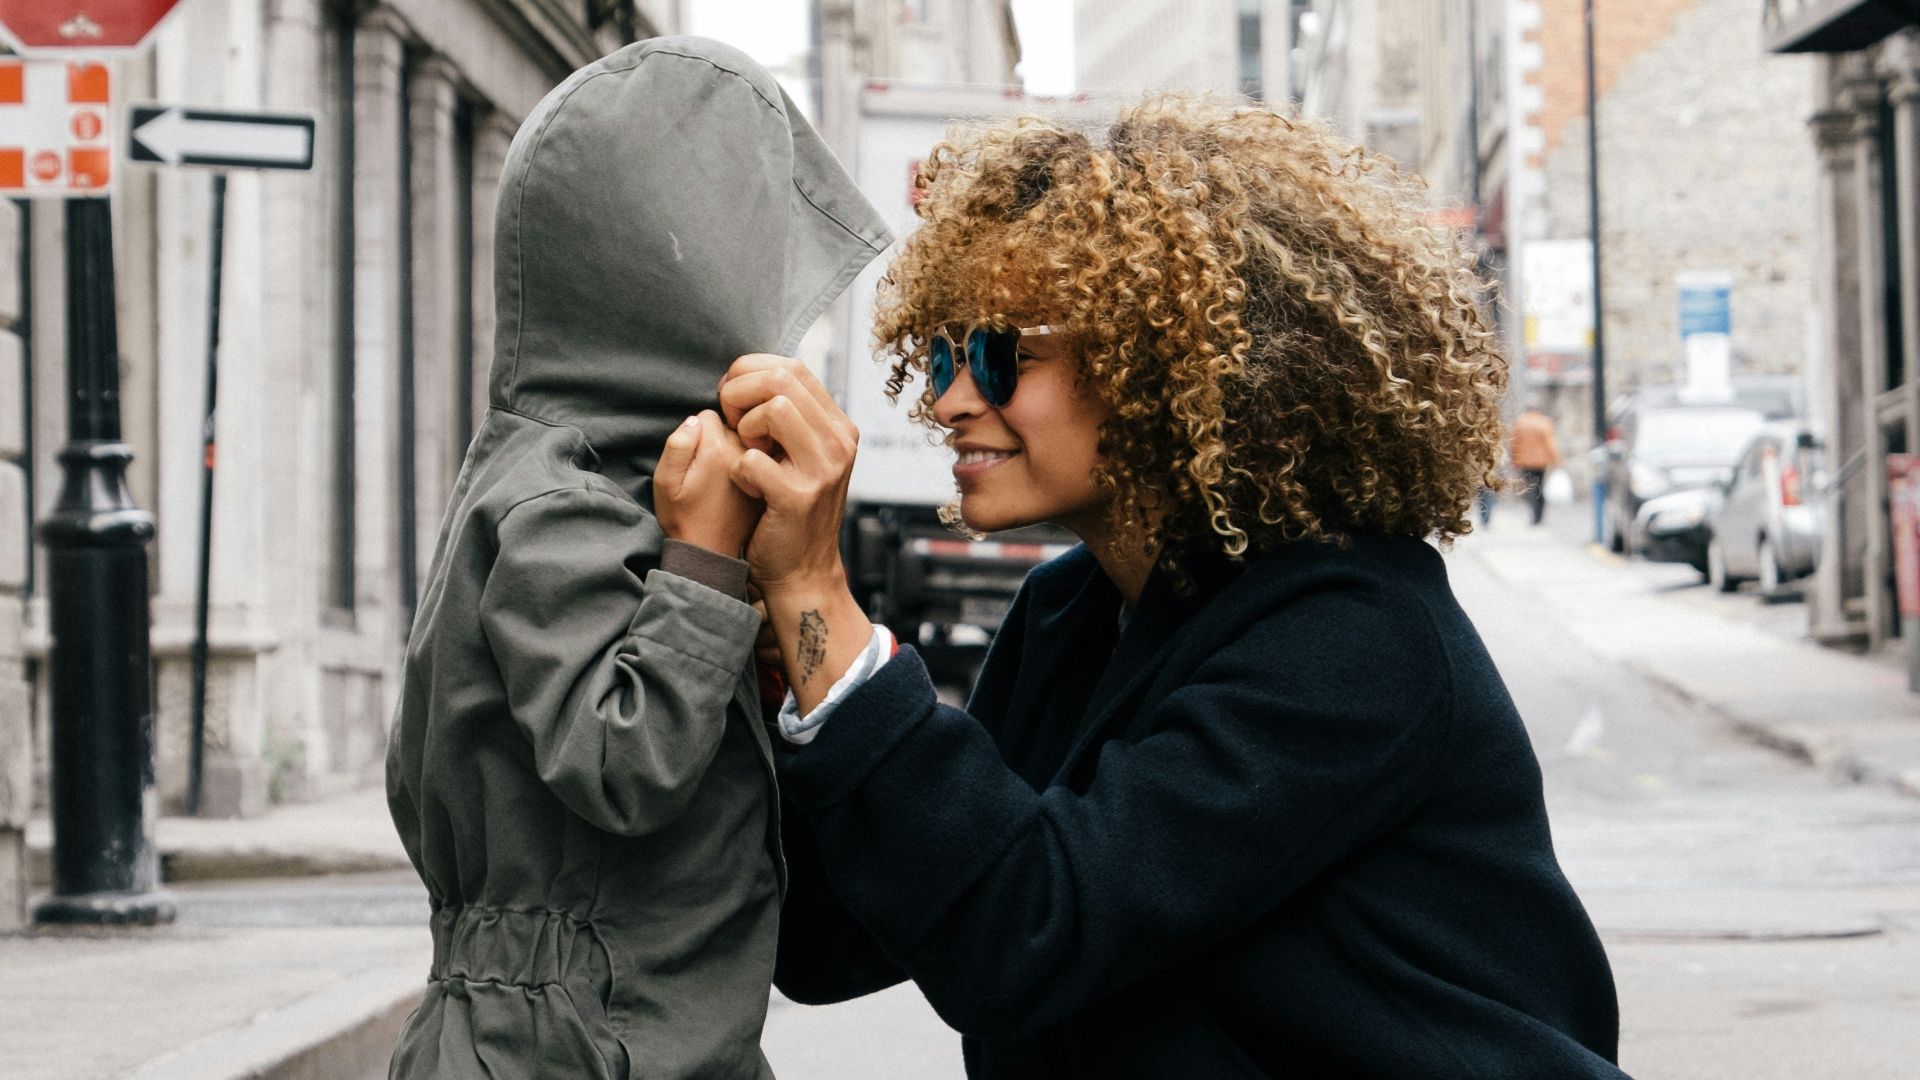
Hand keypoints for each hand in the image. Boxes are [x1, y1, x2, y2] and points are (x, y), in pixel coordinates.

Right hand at [654, 409, 762, 556]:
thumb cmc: (683, 517)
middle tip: (710, 470)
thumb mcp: (666, 483)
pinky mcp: (774, 476)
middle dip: (719, 437)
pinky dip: (754, 461)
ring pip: (749, 437)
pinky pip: (762, 453)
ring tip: (724, 478)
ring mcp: (763, 463)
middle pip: (733, 421)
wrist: (712, 553)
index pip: (708, 415)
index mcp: (717, 448)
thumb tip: (696, 419)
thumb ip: (677, 445)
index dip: (696, 433)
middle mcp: (744, 451)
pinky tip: (743, 483)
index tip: (694, 459)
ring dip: (737, 448)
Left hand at [719, 355, 872, 713]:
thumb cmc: (788, 508)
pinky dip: (738, 470)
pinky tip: (748, 486)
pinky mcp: (799, 498)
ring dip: (743, 428)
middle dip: (740, 393)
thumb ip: (789, 416)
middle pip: (781, 378)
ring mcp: (823, 470)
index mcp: (839, 426)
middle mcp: (840, 443)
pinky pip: (751, 459)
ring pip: (773, 408)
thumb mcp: (801, 455)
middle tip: (732, 425)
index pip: (792, 366)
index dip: (750, 373)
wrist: (802, 572)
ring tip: (745, 452)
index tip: (734, 402)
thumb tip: (752, 374)